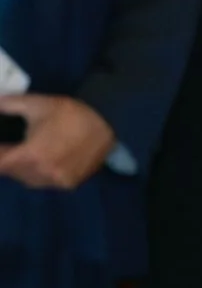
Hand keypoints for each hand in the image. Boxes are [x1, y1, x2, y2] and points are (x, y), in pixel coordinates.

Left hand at [0, 93, 117, 193]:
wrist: (107, 122)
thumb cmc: (69, 112)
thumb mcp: (36, 103)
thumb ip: (7, 105)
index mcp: (30, 154)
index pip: (1, 163)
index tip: (1, 146)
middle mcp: (42, 173)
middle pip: (12, 173)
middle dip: (8, 160)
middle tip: (9, 148)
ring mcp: (56, 181)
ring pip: (27, 180)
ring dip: (21, 170)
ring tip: (25, 154)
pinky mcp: (69, 184)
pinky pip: (44, 183)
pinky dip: (38, 174)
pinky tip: (42, 162)